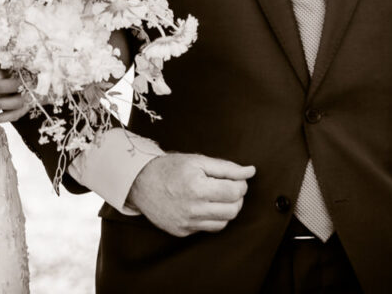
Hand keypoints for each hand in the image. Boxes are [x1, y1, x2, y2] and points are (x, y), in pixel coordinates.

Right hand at [125, 153, 255, 236]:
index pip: (235, 192)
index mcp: (197, 188)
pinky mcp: (182, 232)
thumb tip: (250, 171)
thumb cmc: (170, 168)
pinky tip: (203, 205)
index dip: (241, 184)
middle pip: (233, 210)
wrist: (140, 182)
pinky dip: (211, 218)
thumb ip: (227, 167)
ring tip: (217, 196)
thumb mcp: (198, 160)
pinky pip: (208, 228)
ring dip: (226, 209)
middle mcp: (192, 209)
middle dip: (237, 198)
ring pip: (223, 223)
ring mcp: (186, 223)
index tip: (236, 179)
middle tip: (228, 187)